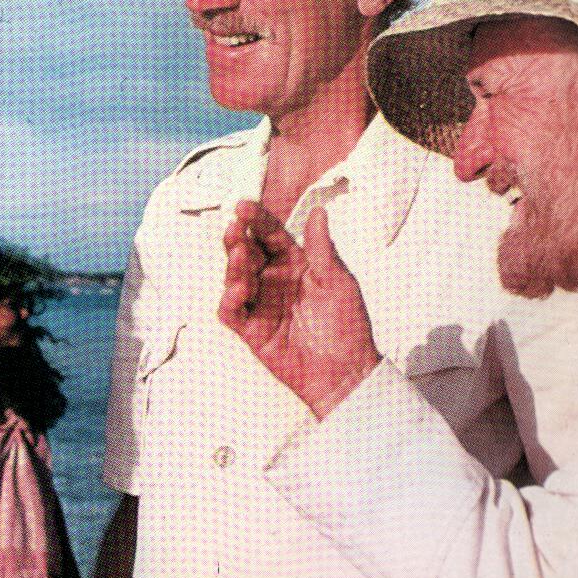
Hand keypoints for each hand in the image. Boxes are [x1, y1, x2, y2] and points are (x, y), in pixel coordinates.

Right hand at [218, 202, 380, 416]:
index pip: (270, 235)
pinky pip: (232, 312)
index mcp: (295, 264)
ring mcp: (260, 304)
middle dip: (238, 238)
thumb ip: (322, 250)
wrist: (346, 372)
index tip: (245, 205)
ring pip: (235, 278)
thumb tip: (319, 213)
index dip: (257, 219)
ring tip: (239, 256)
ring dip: (233, 265)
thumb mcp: (339, 282)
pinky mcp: (251, 330)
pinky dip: (230, 301)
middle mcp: (273, 280)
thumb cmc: (348, 326)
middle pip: (247, 252)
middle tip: (235, 228)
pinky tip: (237, 291)